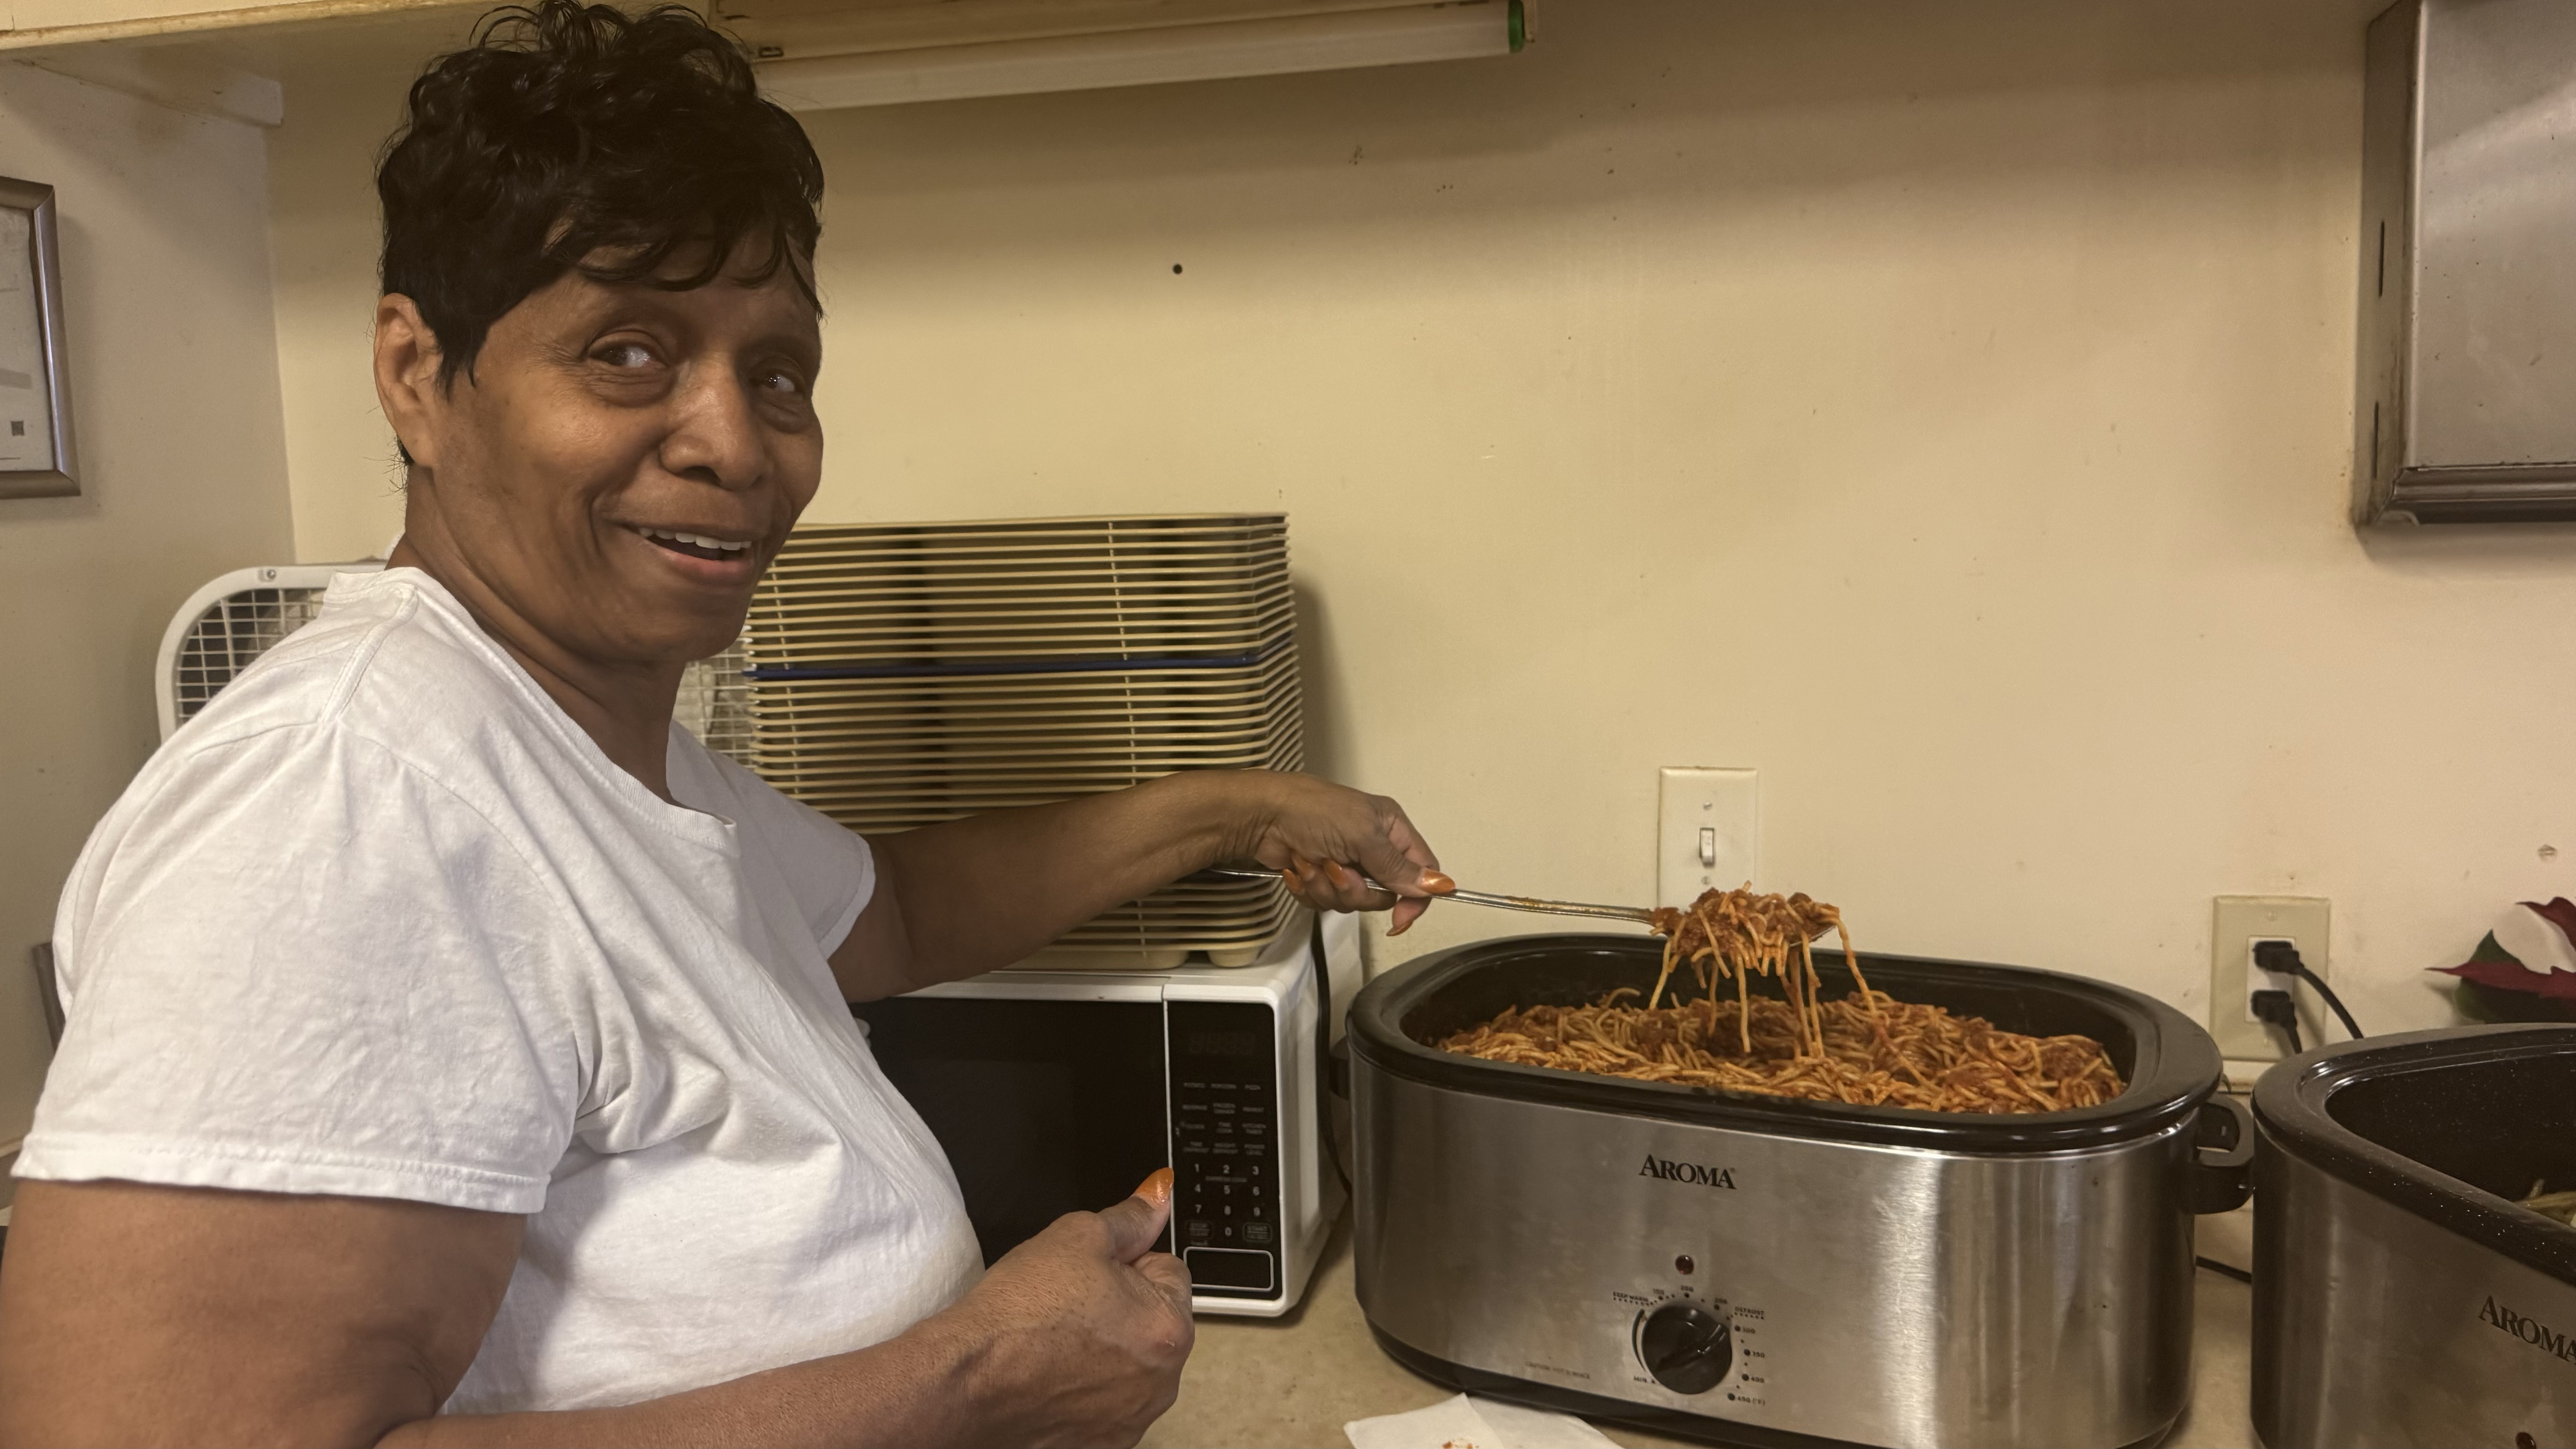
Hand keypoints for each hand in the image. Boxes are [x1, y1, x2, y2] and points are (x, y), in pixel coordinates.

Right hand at [933, 1170, 1194, 1447]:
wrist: (966, 1379)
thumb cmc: (1018, 1313)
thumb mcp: (1078, 1236)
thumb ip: (1130, 1218)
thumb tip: (1160, 1193)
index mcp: (1169, 1329)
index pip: (1168, 1271)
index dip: (1125, 1262)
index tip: (1088, 1273)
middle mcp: (1161, 1383)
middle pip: (1151, 1322)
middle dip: (1119, 1308)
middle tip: (1068, 1305)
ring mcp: (1130, 1419)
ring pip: (1128, 1364)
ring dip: (1103, 1350)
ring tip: (1054, 1340)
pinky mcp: (1099, 1444)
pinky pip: (1103, 1402)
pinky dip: (1083, 1389)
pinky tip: (1048, 1375)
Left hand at [1229, 771, 1452, 935]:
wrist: (1261, 815)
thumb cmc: (1311, 811)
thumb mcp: (1363, 836)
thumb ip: (1399, 867)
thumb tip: (1439, 885)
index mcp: (1391, 829)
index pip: (1421, 872)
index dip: (1415, 898)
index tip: (1399, 918)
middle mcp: (1371, 847)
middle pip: (1384, 895)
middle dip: (1356, 891)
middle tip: (1339, 871)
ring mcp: (1345, 863)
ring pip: (1351, 902)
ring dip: (1328, 888)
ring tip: (1314, 863)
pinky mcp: (1319, 877)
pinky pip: (1325, 902)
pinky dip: (1309, 889)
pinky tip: (1299, 868)